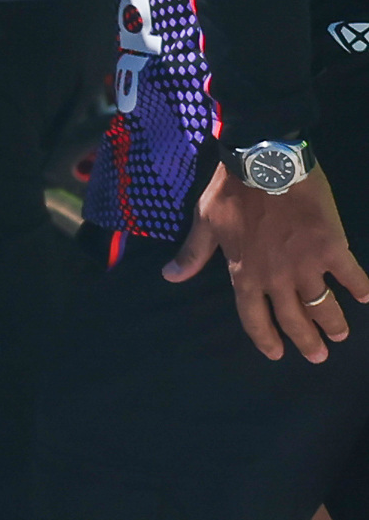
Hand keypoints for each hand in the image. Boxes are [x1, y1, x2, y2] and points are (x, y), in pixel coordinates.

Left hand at [167, 159, 368, 360]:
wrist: (265, 163)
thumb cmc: (231, 192)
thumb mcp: (205, 223)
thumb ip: (193, 254)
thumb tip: (170, 277)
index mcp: (245, 274)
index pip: (253, 317)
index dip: (266, 338)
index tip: (276, 353)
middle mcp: (275, 277)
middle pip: (292, 318)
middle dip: (306, 340)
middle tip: (318, 357)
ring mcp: (305, 263)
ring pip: (322, 303)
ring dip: (333, 322)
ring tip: (340, 336)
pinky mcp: (331, 246)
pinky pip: (350, 273)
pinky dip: (360, 287)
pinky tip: (366, 298)